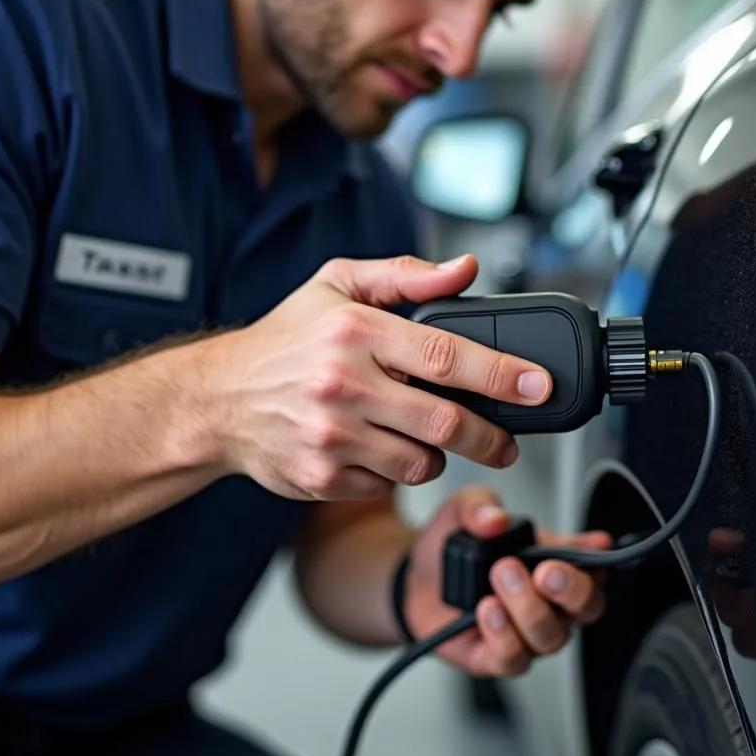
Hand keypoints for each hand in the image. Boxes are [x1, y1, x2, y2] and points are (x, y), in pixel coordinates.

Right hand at [209, 254, 552, 500]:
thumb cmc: (285, 340)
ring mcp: (331, 438)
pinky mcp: (322, 478)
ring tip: (429, 436)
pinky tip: (381, 448)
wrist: (218, 399)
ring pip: (422, 462)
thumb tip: (465, 270)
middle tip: (507, 441)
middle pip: (446, 422)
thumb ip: (405, 274)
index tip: (537, 385)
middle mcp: (342, 386)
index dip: (501, 374)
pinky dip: (397, 471)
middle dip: (492, 437)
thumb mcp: (337, 285)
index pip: (445, 355)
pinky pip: (387, 485)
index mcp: (354, 333)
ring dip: (440, 454)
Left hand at [404, 486, 610, 676]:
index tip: (595, 546)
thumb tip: (495, 519)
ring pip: (551, 636)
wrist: (416, 578)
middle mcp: (549, 603)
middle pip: (587, 608)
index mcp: (554, 563)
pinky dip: (503, 634)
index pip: (595, 568)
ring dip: (529, 607)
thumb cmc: (453, 545)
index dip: (600, 560)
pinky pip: (513, 658)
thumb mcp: (464, 510)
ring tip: (501, 577)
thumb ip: (480, 506)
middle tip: (545, 570)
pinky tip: (487, 610)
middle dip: (572, 589)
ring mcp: (526, 633)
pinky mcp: (496, 657)